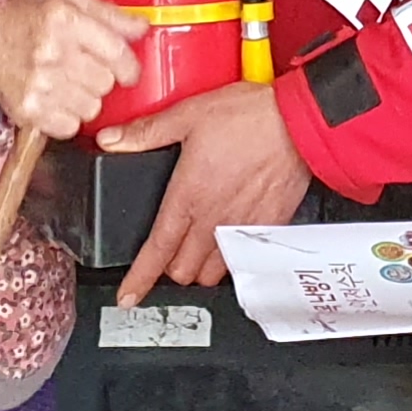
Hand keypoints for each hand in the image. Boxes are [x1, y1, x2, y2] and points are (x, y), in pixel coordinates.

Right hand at [0, 0, 144, 140]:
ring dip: (85, 99)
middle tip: (84, 70)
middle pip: (106, 82)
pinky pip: (70, 125)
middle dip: (101, 79)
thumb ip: (108, 13)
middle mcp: (52, 51)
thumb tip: (142, 27)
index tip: (128, 71)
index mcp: (64, 18)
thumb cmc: (24, 22)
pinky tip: (56, 99)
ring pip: (92, 107)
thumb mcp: (65, 0)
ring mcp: (40, 83)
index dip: (130, 66)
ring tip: (68, 83)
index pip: (117, 52)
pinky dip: (68, 117)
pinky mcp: (30, 110)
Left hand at [96, 80, 302, 304]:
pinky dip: (231, 258)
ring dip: (200, 266)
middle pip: (182, 270)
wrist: (300, 123)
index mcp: (188, 197)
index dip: (138, 279)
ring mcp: (242, 228)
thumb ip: (146, 132)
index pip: (156, 251)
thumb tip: (111, 139)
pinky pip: (243, 260)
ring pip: (212, 273)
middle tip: (168, 249)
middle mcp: (213, 220)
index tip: (127, 296)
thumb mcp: (188, 115)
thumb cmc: (250, 117)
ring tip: (197, 246)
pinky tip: (228, 240)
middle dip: (170, 266)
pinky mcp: (267, 228)